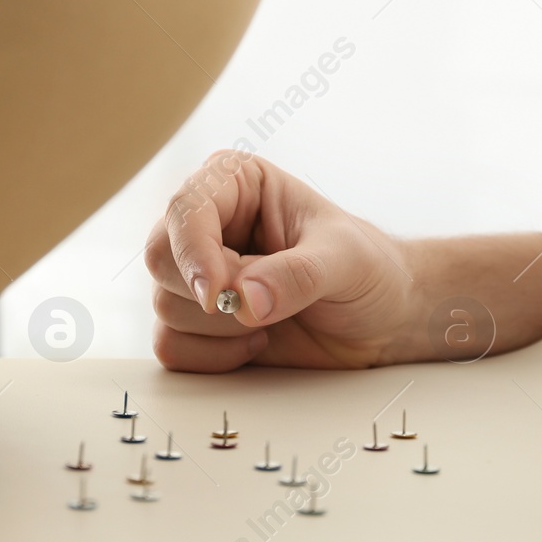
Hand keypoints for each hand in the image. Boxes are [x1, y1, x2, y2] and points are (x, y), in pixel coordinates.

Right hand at [142, 151, 423, 371]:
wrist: (382, 319)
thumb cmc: (368, 270)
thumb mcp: (346, 261)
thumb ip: (299, 275)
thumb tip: (244, 301)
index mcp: (235, 184)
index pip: (184, 210)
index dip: (194, 253)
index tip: (220, 294)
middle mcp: (208, 225)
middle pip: (159, 257)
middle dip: (208, 295)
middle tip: (261, 308)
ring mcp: (198, 275)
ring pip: (164, 305)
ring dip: (221, 329)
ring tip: (273, 319)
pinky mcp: (197, 323)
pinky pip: (171, 346)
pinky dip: (213, 357)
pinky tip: (258, 343)